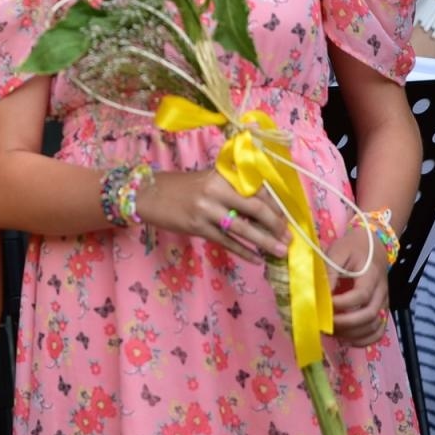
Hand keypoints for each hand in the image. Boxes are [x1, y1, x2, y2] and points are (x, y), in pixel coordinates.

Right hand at [133, 170, 290, 263]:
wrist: (147, 194)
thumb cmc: (181, 188)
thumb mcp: (208, 180)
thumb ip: (232, 189)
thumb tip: (263, 209)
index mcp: (222, 175)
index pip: (258, 190)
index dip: (275, 206)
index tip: (286, 219)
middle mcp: (216, 190)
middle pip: (255, 208)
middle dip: (276, 225)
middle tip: (288, 238)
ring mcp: (206, 209)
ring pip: (243, 228)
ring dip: (264, 242)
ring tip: (279, 252)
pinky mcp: (197, 226)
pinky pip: (226, 241)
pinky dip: (242, 251)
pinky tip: (255, 259)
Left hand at [326, 222, 390, 346]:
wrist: (373, 246)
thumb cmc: (351, 249)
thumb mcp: (337, 252)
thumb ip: (329, 271)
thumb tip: (318, 291)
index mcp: (371, 275)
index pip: (360, 295)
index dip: (341, 303)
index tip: (323, 305)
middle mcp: (381, 292)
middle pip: (369, 314)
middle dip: (345, 323)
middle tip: (324, 323)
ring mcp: (383, 303)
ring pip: (375, 326)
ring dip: (353, 333)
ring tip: (332, 332)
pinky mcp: (381, 310)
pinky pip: (379, 330)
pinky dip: (365, 340)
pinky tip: (348, 339)